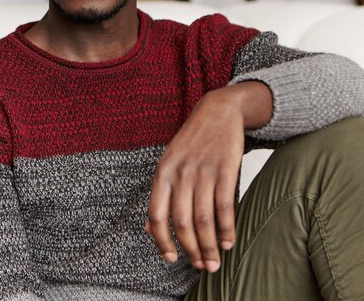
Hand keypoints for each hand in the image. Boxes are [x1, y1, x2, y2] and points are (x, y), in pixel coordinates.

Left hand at [145, 85, 256, 272]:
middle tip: (201, 267)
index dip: (161, 240)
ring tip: (214, 262)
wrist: (217, 111)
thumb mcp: (168, 164)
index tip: (170, 259)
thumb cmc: (191, 143)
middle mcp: (180, 174)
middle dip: (191, 249)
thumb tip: (148, 230)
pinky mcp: (226, 169)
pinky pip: (225, 206)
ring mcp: (203, 171)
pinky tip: (229, 243)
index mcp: (162, 174)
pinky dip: (227, 229)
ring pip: (203, 218)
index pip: (156, 214)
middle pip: (181, 222)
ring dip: (210, 245)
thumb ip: (159, 196)